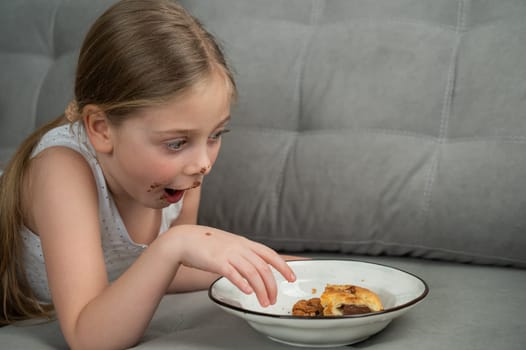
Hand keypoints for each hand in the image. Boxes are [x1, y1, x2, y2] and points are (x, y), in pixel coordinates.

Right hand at [168, 225, 295, 306]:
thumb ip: (243, 253)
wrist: (186, 239)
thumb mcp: (231, 244)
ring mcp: (229, 254)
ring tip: (263, 302)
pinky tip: (247, 292)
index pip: (270, 254)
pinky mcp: (217, 262)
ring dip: (260, 290)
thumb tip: (256, 265)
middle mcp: (240, 247)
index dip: (283, 266)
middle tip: (273, 299)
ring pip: (252, 273)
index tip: (292, 277)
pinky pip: (233, 273)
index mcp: (245, 243)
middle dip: (272, 285)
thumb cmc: (207, 244)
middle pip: (263, 268)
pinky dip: (242, 283)